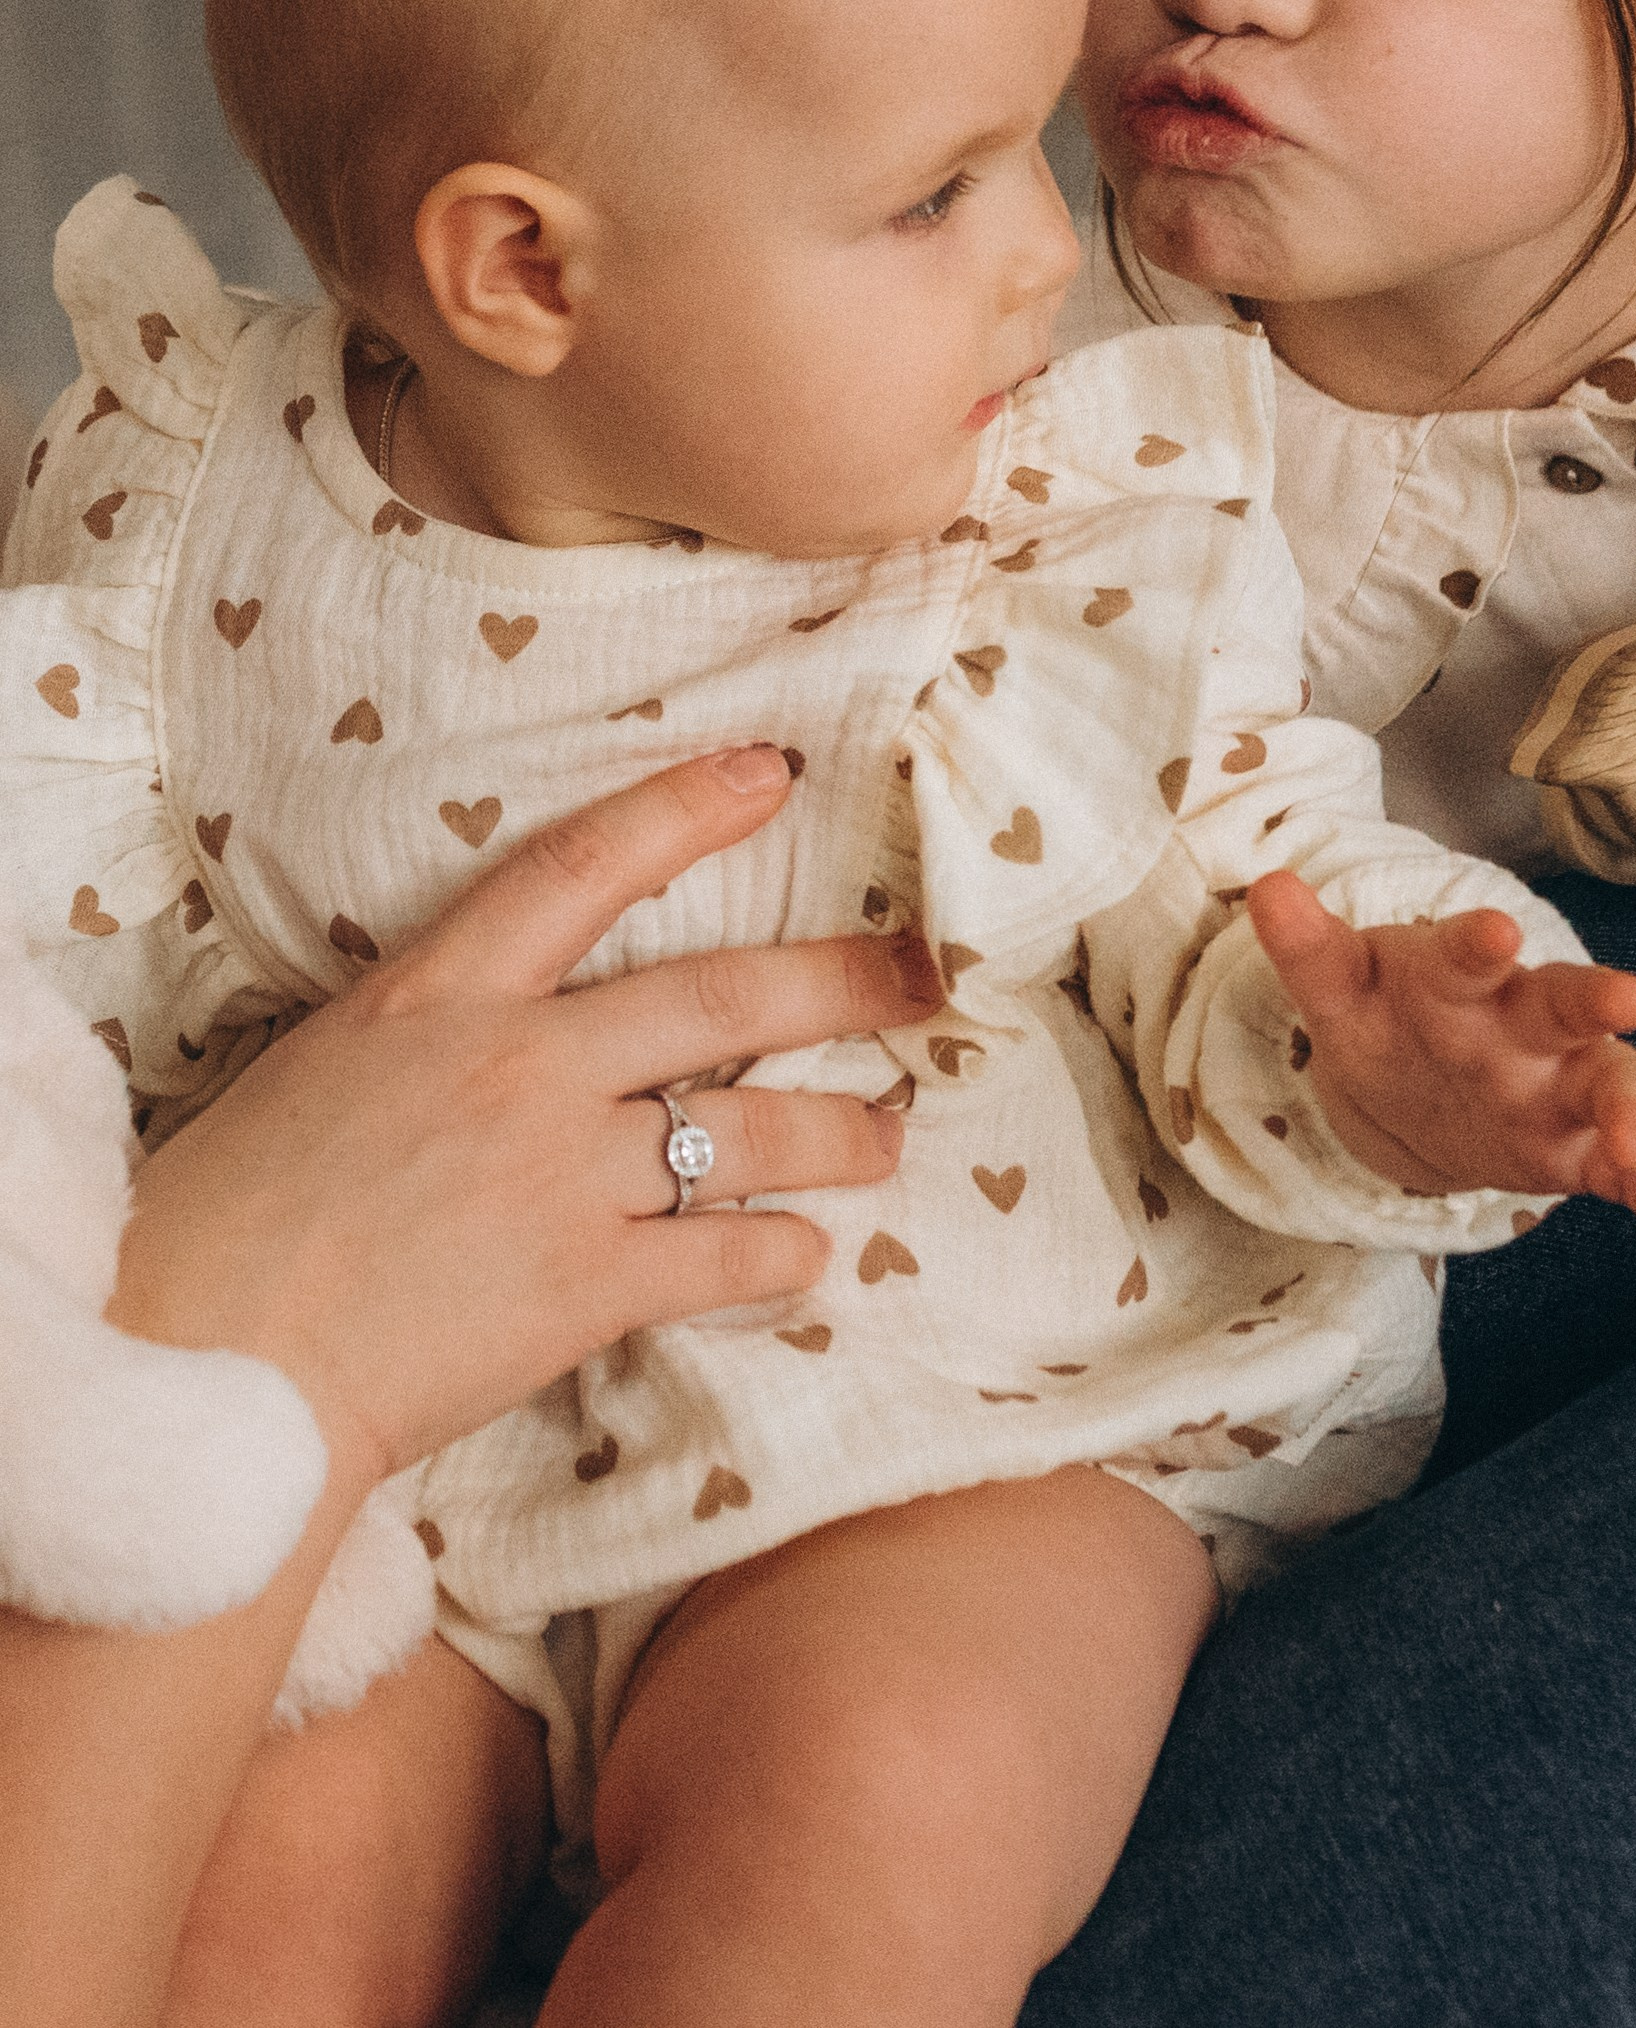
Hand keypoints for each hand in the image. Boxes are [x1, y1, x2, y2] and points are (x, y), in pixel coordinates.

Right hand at [109, 747, 935, 1490]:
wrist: (202, 1369)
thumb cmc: (230, 1222)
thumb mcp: (325, 1073)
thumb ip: (430, 1038)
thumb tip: (502, 1033)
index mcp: (438, 995)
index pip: (583, 867)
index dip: (685, 809)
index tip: (771, 772)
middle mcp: (519, 1067)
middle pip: (721, 998)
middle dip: (842, 981)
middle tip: (927, 972)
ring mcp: (559, 1175)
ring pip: (748, 1132)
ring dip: (840, 1131)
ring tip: (890, 1132)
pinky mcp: (580, 1287)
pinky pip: (721, 1256)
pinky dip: (781, 1254)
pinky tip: (810, 1255)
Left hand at [1247, 872, 1635, 1242]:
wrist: (1412, 1087)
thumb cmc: (1388, 1016)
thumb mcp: (1342, 991)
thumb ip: (1310, 949)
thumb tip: (1268, 888)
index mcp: (1461, 976)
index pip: (1467, 953)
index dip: (1477, 945)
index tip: (1493, 933)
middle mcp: (1525, 1022)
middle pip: (1565, 1003)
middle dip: (1594, 999)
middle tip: (1629, 997)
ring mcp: (1560, 1084)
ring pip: (1611, 1083)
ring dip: (1632, 1110)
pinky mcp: (1579, 1148)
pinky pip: (1628, 1167)